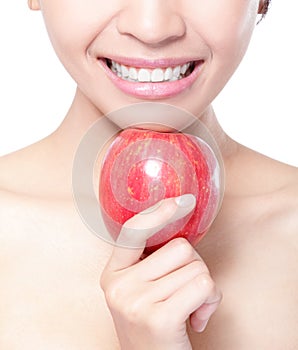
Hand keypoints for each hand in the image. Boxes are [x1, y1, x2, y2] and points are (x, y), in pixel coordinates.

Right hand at [100, 194, 221, 349]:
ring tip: (193, 307)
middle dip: (195, 265)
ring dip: (206, 287)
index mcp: (112, 274)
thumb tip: (180, 225)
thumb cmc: (154, 326)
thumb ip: (152, 262)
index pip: (133, 231)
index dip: (157, 213)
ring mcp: (136, 301)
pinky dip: (211, 301)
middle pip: (180, 247)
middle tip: (188, 289)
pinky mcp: (158, 318)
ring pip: (197, 266)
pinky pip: (204, 286)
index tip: (180, 202)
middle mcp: (119, 286)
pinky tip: (198, 319)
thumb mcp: (142, 290)